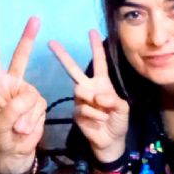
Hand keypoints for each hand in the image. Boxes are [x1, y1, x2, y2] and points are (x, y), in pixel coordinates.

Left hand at [0, 18, 46, 172]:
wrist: (15, 154)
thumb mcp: (0, 126)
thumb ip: (12, 111)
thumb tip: (27, 101)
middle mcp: (11, 86)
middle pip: (20, 59)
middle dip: (27, 39)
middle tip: (35, 19)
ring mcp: (26, 95)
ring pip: (33, 96)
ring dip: (27, 115)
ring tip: (18, 129)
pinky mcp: (38, 105)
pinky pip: (40, 107)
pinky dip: (34, 120)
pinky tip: (26, 129)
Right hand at [49, 30, 128, 162]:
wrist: (110, 142)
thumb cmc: (118, 122)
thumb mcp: (123, 109)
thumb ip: (114, 101)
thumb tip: (99, 97)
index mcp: (102, 83)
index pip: (99, 62)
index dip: (96, 47)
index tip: (91, 31)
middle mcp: (88, 88)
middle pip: (73, 69)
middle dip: (63, 56)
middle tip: (51, 42)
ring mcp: (80, 100)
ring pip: (81, 90)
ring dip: (96, 103)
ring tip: (105, 113)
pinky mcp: (76, 112)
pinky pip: (83, 108)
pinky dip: (95, 115)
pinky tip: (100, 121)